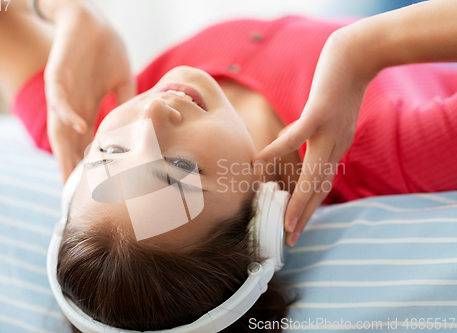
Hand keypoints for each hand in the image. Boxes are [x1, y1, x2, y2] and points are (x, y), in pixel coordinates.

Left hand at [43, 0, 134, 181]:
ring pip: (61, 129)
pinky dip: (69, 116)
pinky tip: (80, 131)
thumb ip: (126, 105)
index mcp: (89, 109)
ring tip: (71, 176)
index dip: (90, 164)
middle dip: (72, 168)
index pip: (87, 143)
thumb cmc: (106, 50)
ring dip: (65, 152)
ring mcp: (64, 94)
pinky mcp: (59, 77)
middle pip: (70, 144)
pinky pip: (60, 100)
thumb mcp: (122, 83)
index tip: (96, 188)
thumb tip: (142, 126)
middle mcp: (74, 107)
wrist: (91, 20)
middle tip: (78, 196)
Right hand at [253, 29, 375, 245]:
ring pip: (313, 171)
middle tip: (292, 239)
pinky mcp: (319, 111)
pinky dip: (277, 149)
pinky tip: (259, 162)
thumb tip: (296, 143)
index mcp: (337, 147)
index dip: (309, 208)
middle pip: (319, 186)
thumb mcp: (332, 116)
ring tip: (286, 220)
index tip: (297, 228)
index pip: (321, 184)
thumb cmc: (340, 85)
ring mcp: (329, 130)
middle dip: (305, 215)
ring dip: (299, 198)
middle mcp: (336, 144)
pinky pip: (296, 135)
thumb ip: (317, 134)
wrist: (357, 55)